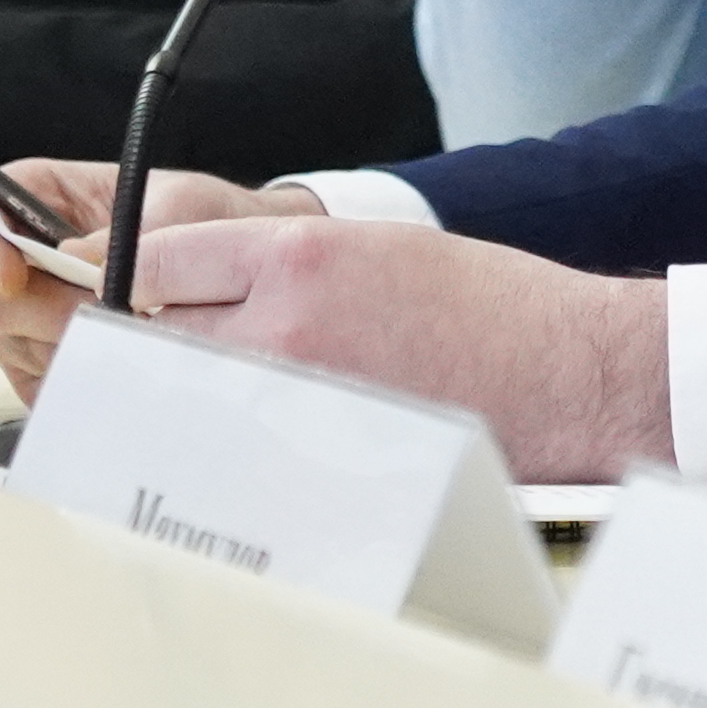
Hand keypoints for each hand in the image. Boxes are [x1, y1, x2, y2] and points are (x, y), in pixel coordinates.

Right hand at [0, 157, 307, 400]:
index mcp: (37, 198)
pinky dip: (75, 378)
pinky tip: (120, 362)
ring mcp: (26, 314)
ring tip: (136, 329)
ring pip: (10, 343)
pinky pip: (34, 382)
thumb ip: (132, 228)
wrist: (247, 267)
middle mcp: (18, 257)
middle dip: (49, 308)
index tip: (9, 273)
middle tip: (114, 310)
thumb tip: (80, 259)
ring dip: (70, 343)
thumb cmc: (210, 221)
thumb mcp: (184, 205)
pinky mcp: (43, 362)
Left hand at [127, 218, 670, 480]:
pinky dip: (224, 448)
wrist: (572, 369)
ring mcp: (290, 400)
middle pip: (142, 335)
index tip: (134, 288)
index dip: (134, 272)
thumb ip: (276, 264)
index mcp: (298, 255)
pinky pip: (228, 453)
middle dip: (142, 340)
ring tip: (211, 397)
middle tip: (160, 349)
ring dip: (175, 397)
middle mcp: (281, 323)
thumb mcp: (378, 246)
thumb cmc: (493, 305)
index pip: (152, 257)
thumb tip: (186, 290)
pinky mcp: (311, 460)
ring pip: (176, 400)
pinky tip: (255, 440)